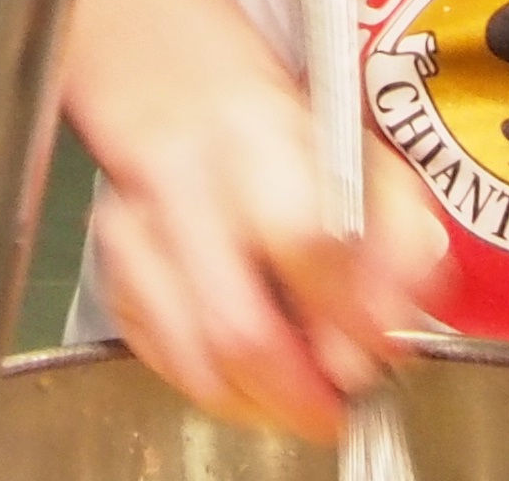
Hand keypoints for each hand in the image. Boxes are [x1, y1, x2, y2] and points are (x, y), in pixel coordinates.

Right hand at [76, 61, 447, 442]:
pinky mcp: (111, 272)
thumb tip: (393, 326)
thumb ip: (396, 239)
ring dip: (259, 402)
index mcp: (258, 136)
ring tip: (300, 401)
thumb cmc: (283, 137)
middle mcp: (184, 184)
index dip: (347, 313)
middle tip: (336, 408)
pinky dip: (217, 388)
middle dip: (298, 390)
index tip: (378, 349)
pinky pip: (164, 361)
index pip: (302, 239)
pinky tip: (252, 379)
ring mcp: (133, 232)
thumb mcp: (363, 159)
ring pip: (196, 360)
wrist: (183, 100)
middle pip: (238, 325)